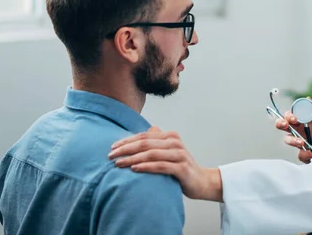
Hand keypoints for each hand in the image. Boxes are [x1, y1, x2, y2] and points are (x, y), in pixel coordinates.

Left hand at [108, 126, 222, 201]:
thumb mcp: (168, 152)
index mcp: (170, 136)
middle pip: (145, 143)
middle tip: (110, 156)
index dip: (127, 141)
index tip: (112, 147)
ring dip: (132, 158)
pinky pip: (160, 166)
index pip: (144, 136)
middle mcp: (175, 142)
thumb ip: (157, 142)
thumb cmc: (180, 168)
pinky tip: (134, 169)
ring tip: (119, 163)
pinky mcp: (182, 168)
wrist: (201, 182)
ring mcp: (179, 155)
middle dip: (126, 149)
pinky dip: (146, 167)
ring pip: (151, 154)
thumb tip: (147, 130)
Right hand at [275, 100, 311, 162]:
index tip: (294, 118)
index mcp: (305, 122)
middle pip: (284, 125)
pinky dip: (308, 153)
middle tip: (285, 125)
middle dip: (280, 123)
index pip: (291, 115)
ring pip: (287, 139)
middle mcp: (301, 132)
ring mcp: (301, 144)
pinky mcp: (304, 155)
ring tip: (302, 143)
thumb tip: (308, 98)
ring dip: (292, 140)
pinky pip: (300, 154)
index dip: (289, 115)